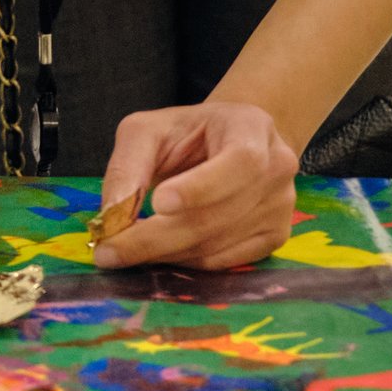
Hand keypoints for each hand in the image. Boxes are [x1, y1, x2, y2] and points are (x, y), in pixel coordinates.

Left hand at [92, 101, 298, 270]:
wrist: (227, 144)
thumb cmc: (186, 134)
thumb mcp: (149, 130)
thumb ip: (128, 164)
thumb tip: (113, 213)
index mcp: (252, 128)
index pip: (239, 162)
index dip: (201, 187)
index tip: (159, 203)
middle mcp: (277, 168)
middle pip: (219, 215)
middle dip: (158, 237)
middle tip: (110, 250)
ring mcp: (281, 207)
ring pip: (217, 244)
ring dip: (164, 254)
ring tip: (124, 250)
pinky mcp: (274, 237)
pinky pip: (224, 262)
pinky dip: (184, 262)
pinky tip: (158, 252)